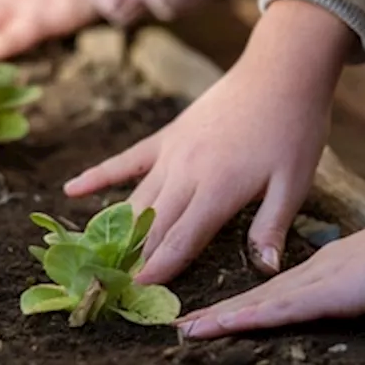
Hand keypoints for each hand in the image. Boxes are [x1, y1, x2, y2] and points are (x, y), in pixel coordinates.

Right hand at [64, 0, 352, 283]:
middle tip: (112, 287)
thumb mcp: (293, 184)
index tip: (136, 292)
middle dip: (133, 259)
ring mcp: (170, 154)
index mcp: (217, 191)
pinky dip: (98, 176)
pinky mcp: (166, 137)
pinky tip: (70, 190)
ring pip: (137, 200)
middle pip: (152, 226)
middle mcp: (185, 174)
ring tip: (97, 259)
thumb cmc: (293, 131)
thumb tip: (266, 270)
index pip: (179, 241)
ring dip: (117, 231)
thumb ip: (271, 227)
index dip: (158, 270)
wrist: (279, 72)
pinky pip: (126, 161)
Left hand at [177, 200, 364, 337]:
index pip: (276, 289)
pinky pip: (281, 309)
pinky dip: (246, 318)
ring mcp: (322, 279)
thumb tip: (363, 291)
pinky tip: (218, 326)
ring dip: (219, 318)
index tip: (212, 314)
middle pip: (257, 294)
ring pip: (258, 302)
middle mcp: (317, 270)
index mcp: (331, 266)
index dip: (242, 303)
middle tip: (176, 323)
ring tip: (181, 331)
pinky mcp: (332, 291)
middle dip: (217, 311)